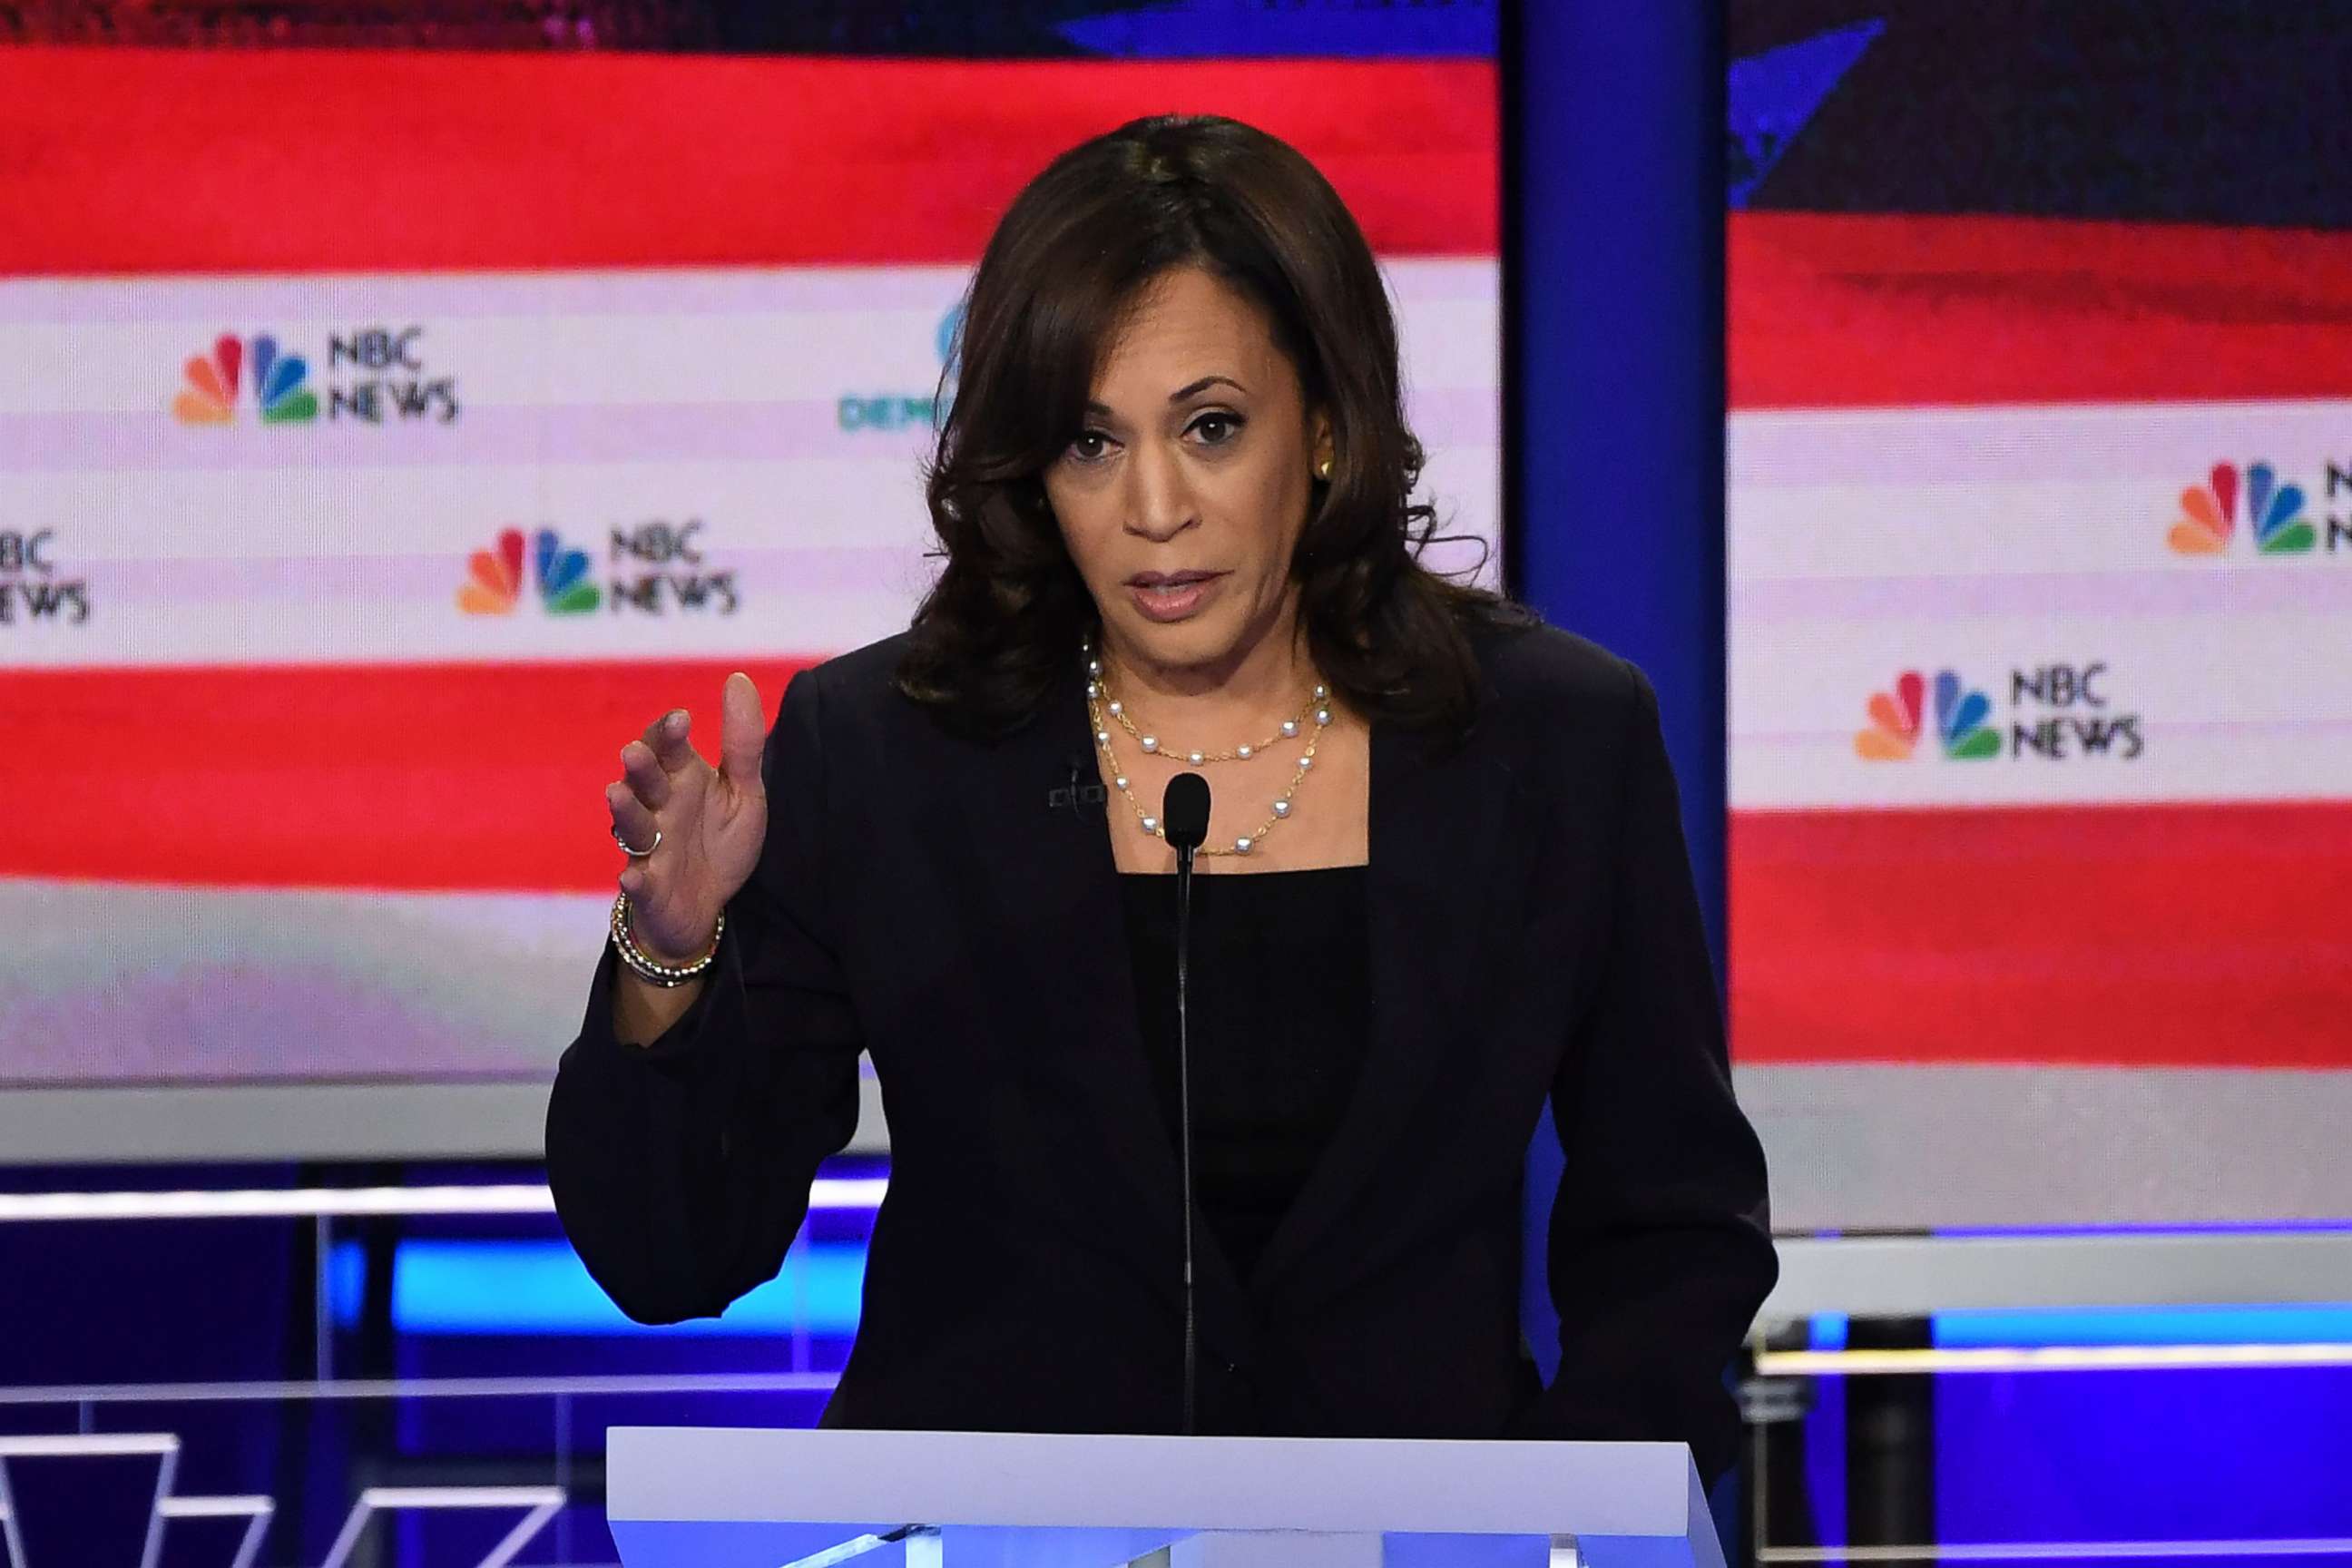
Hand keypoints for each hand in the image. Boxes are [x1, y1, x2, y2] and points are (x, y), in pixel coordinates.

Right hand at [605, 672, 767, 963]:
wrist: (706, 906)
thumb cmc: (718, 841)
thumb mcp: (742, 791)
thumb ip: (742, 742)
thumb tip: (737, 677)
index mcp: (681, 781)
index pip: (665, 749)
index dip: (667, 734)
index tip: (680, 718)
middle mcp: (658, 809)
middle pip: (643, 783)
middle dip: (639, 768)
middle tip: (636, 752)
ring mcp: (650, 849)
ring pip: (631, 827)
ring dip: (625, 811)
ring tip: (617, 794)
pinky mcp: (651, 888)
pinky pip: (639, 883)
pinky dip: (635, 880)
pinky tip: (632, 875)